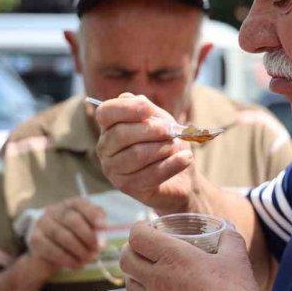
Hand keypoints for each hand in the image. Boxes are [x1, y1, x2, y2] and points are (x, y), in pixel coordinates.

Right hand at [26, 197, 106, 279]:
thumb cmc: (74, 237)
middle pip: (72, 220)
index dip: (93, 215)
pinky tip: (76, 264)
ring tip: (89, 259)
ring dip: (78, 249)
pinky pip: (51, 249)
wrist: (49, 253)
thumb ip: (97, 228)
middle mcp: (55, 210)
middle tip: (97, 250)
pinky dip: (66, 258)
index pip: (81, 204)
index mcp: (70, 204)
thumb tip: (102, 236)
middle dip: (87, 236)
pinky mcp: (36, 239)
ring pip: (61, 235)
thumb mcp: (87, 228)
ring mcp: (43, 224)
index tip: (103, 227)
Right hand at [95, 94, 195, 212]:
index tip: (147, 109)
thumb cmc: (166, 143)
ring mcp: (113, 169)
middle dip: (151, 130)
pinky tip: (186, 158)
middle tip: (172, 131)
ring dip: (163, 148)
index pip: (106, 112)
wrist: (180, 176)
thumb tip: (141, 103)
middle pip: (121, 134)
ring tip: (177, 146)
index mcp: (109, 126)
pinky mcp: (127, 187)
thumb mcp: (160, 120)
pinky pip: (151, 174)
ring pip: (137, 154)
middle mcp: (105, 148)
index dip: (125, 109)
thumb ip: (149, 110)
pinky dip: (173, 164)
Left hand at [120, 222, 271, 290]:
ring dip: (135, 277)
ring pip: (130, 287)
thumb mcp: (237, 256)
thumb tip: (226, 229)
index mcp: (173, 256)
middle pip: (125, 261)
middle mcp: (158, 279)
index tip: (146, 227)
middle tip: (141, 248)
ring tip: (147, 273)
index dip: (138, 228)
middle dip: (129, 250)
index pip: (137, 237)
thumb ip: (229, 237)